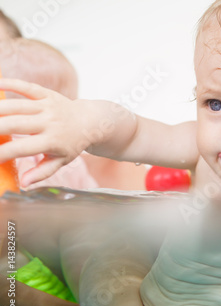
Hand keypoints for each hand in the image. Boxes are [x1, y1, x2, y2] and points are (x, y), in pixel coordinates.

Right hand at [0, 79, 125, 186]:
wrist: (90, 122)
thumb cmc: (71, 144)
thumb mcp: (61, 161)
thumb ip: (42, 172)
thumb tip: (22, 184)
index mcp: (52, 141)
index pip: (21, 148)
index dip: (1, 153)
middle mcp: (49, 122)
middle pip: (14, 124)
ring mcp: (48, 106)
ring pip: (15, 105)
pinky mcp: (47, 94)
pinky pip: (26, 87)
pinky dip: (9, 83)